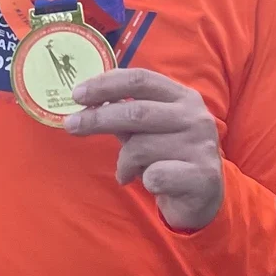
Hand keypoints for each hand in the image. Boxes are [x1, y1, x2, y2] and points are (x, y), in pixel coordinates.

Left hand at [64, 68, 222, 231]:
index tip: (77, 94)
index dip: (106, 84)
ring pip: (141, 147)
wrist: (204, 196)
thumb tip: (85, 103)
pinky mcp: (202, 176)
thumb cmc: (168, 156)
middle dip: (98, 118)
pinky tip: (147, 183)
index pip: (140, 79)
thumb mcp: (148, 130)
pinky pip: (155, 176)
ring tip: (127, 170)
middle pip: (137, 111)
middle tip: (71, 126)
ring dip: (124, 162)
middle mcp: (195, 117)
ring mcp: (201, 146)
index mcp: (183, 97)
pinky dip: (142, 181)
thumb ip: (124, 114)